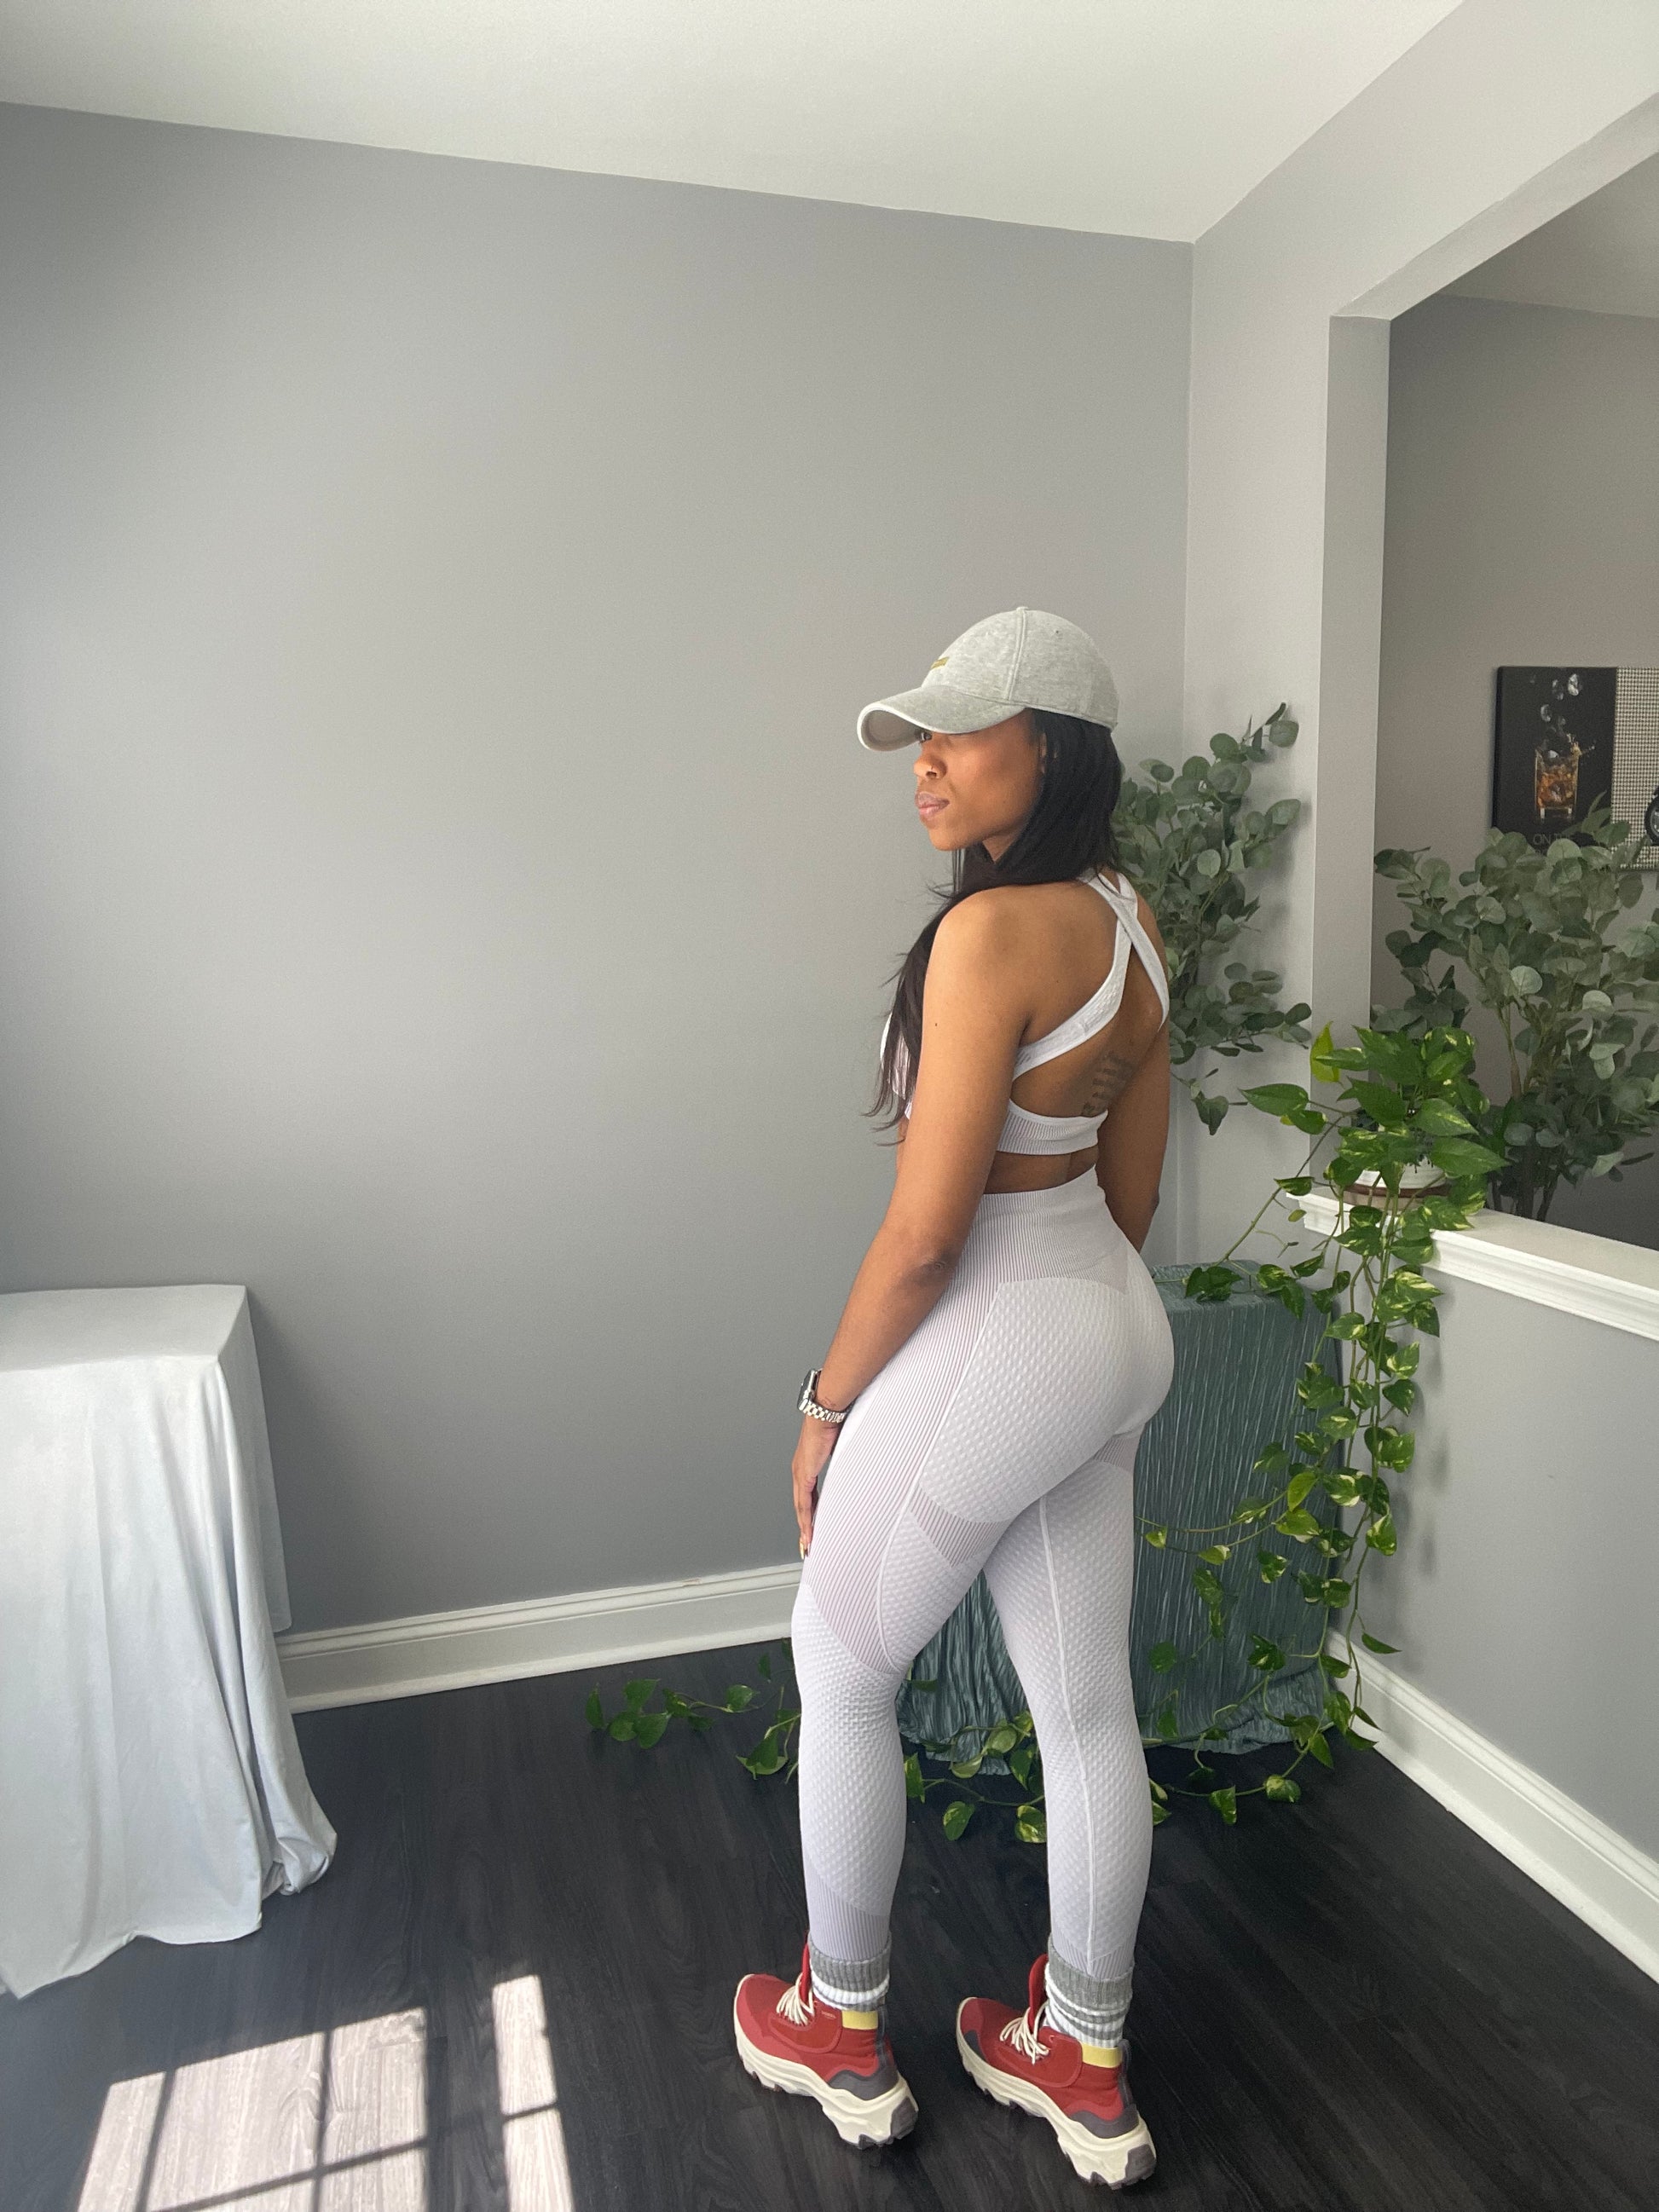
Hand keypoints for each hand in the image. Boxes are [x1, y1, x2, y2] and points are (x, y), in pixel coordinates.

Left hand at [792, 1416, 838, 1555]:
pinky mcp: (804, 1474)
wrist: (827, 1412)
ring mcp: (800, 1473)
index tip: (813, 1526)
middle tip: (808, 1543)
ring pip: (801, 1508)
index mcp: (808, 1464)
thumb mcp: (842, 1447)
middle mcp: (800, 1470)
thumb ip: (847, 1459)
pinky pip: (804, 1503)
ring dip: (805, 1528)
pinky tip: (808, 1532)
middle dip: (805, 1526)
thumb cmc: (835, 1422)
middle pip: (801, 1506)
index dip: (809, 1513)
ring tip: (808, 1545)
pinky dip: (806, 1520)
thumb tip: (859, 1462)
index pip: (808, 1495)